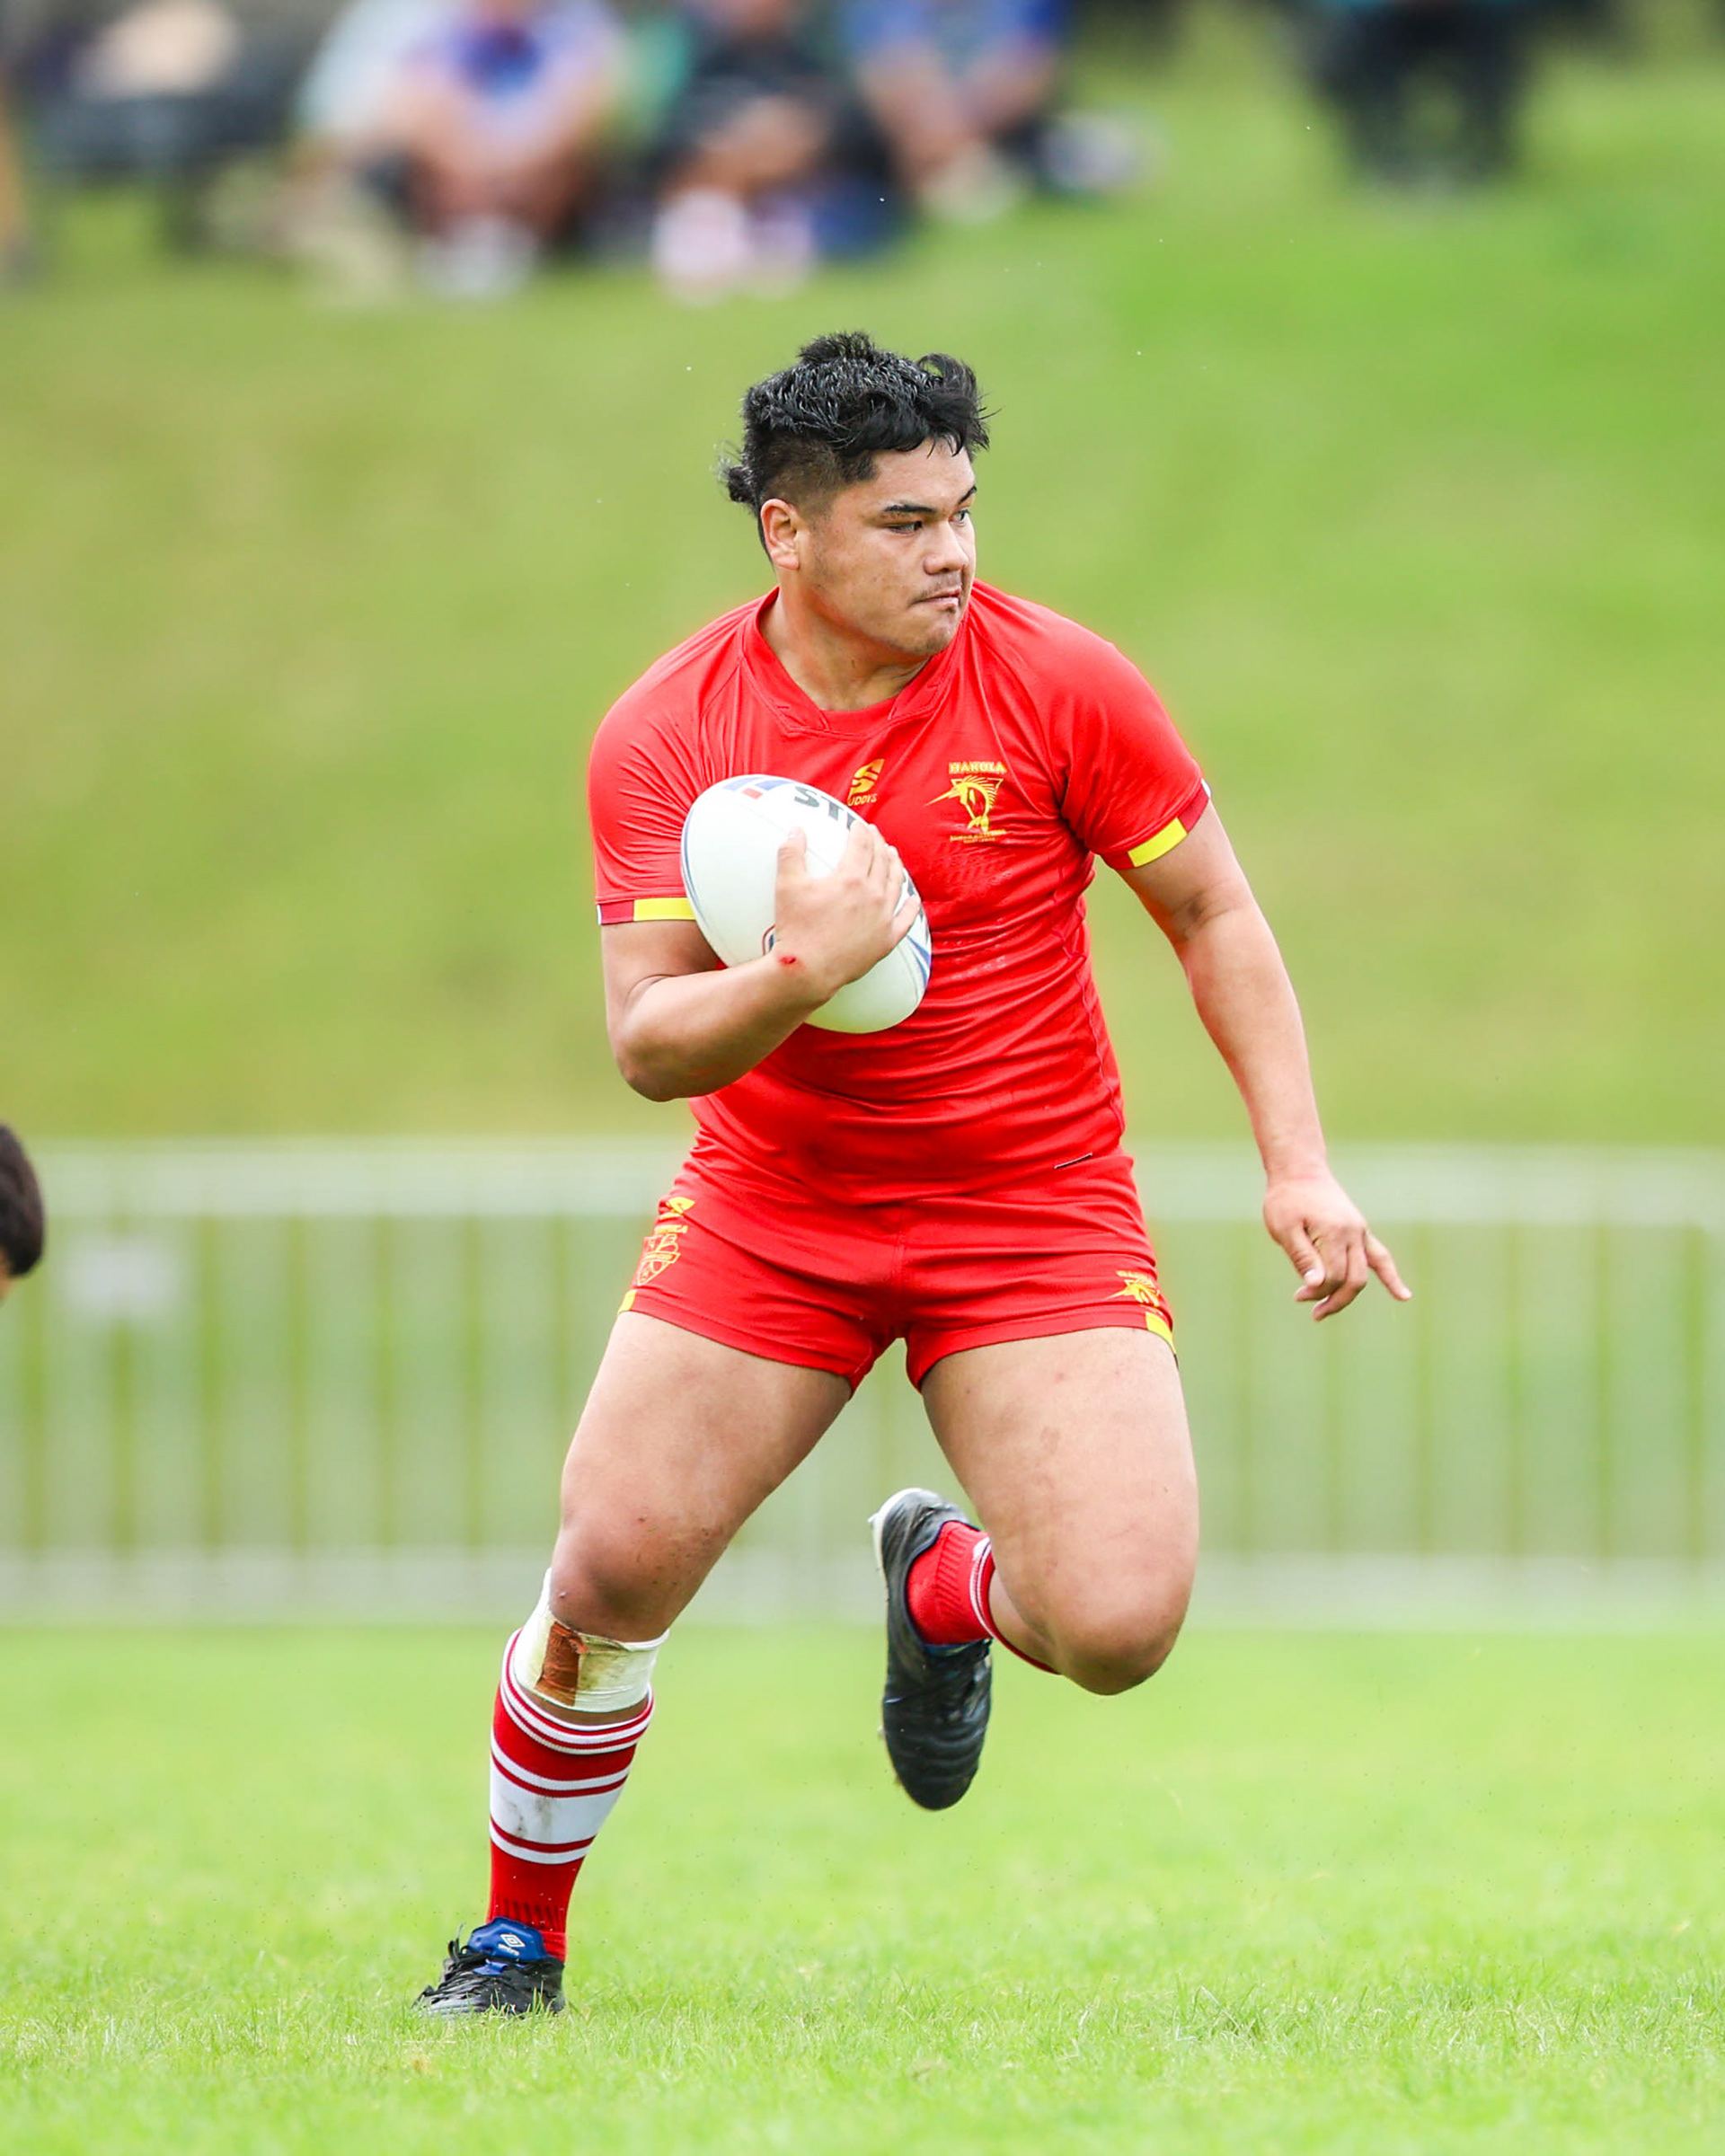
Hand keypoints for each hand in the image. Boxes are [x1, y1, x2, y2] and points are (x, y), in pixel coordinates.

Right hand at [768, 824, 915, 1003]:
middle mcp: (873, 896)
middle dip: (879, 843)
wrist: (807, 971)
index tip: (859, 825)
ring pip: (896, 885)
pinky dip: (911, 907)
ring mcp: (883, 919)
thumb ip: (791, 854)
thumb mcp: (787, 887)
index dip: (861, 832)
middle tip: (875, 835)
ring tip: (893, 855)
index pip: (862, 846)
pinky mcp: (886, 941)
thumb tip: (795, 829)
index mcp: (851, 879)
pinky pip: (906, 920)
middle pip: (882, 861)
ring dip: (896, 866)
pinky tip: (913, 899)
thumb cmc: (795, 928)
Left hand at [1263, 1172, 1409, 1321]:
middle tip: (1314, 1313)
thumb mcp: (1284, 1228)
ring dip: (1349, 1294)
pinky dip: (1390, 1276)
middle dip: (1335, 1300)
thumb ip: (1302, 1257)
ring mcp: (1361, 1232)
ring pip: (1366, 1272)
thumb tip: (1315, 1285)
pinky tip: (1404, 1297)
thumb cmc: (1286, 1199)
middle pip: (1354, 1279)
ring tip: (1327, 1311)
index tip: (1298, 1296)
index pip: (1334, 1276)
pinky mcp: (1361, 1231)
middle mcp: (1354, 1233)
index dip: (1318, 1291)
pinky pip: (1381, 1257)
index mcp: (1334, 1232)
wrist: (1299, 1170)